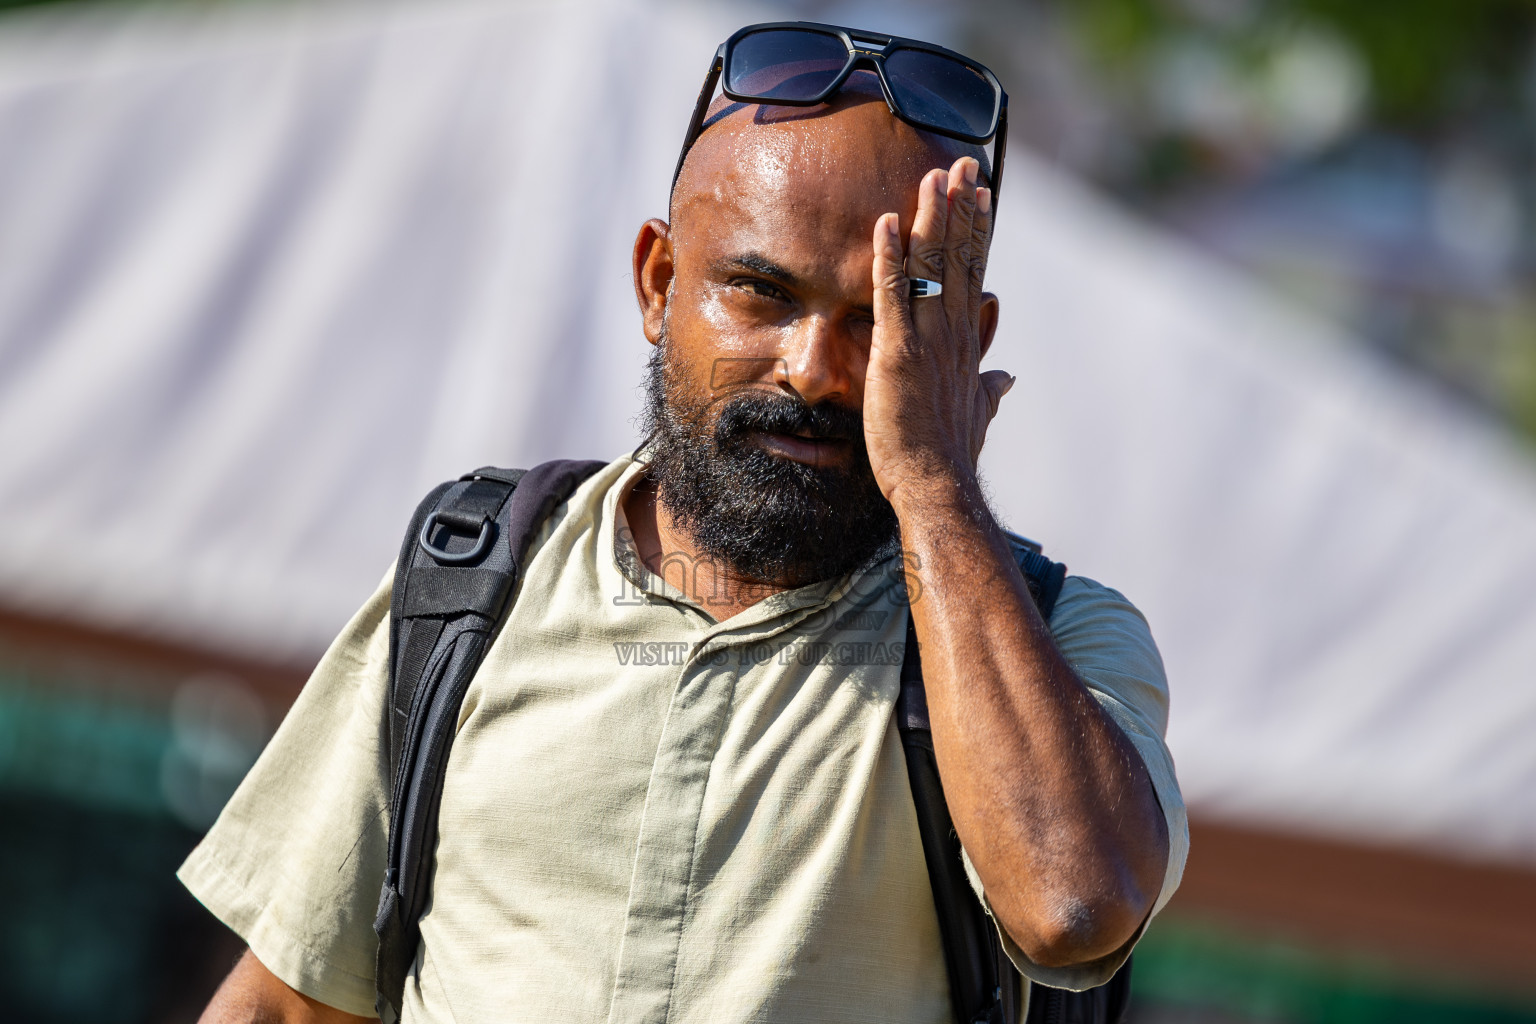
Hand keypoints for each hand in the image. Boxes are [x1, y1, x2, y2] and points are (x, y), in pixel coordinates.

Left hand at [864, 155, 1012, 509]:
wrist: (938, 485)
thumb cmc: (951, 455)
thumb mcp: (977, 413)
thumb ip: (990, 389)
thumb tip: (1006, 376)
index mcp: (967, 343)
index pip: (973, 273)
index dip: (977, 230)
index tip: (980, 193)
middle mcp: (953, 333)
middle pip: (959, 257)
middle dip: (960, 207)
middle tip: (961, 163)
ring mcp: (928, 341)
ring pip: (931, 266)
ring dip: (930, 218)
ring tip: (930, 176)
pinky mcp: (898, 354)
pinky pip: (892, 295)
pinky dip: (890, 258)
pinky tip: (886, 224)